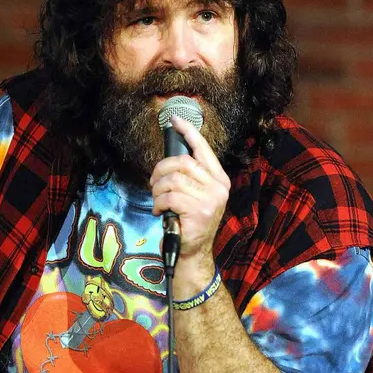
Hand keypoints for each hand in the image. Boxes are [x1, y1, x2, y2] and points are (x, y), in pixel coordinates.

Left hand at [150, 114, 230, 262]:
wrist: (192, 252)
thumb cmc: (189, 222)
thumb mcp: (196, 196)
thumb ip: (190, 177)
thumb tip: (170, 158)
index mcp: (219, 179)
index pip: (203, 149)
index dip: (188, 132)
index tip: (175, 120)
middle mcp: (218, 187)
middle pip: (182, 162)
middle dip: (160, 170)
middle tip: (153, 183)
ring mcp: (210, 200)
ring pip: (173, 180)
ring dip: (158, 190)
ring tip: (157, 200)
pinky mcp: (198, 212)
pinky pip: (169, 197)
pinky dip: (158, 203)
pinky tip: (159, 211)